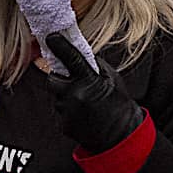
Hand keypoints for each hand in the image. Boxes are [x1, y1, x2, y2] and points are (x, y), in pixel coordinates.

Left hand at [45, 32, 143, 154]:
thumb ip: (93, 65)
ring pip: (56, 97)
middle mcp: (76, 95)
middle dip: (59, 78)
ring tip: (83, 103)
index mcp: (89, 81)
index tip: (51, 37)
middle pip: (52, 79)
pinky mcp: (64, 125)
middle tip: (71, 81)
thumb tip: (76, 53)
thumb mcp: (111, 78)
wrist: (121, 135)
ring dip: (65, 96)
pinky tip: (82, 115)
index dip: (59, 45)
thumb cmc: (118, 104)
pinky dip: (68, 111)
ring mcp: (69, 112)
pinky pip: (60, 112)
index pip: (70, 58)